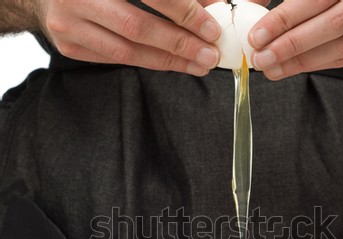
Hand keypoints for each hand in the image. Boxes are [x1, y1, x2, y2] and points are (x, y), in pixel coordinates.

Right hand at [35, 0, 223, 75]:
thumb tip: (207, 4)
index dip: (183, 12)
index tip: (210, 29)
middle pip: (137, 27)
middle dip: (179, 44)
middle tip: (209, 55)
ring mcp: (68, 23)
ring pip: (127, 51)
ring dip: (168, 61)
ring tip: (197, 65)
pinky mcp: (68, 45)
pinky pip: (115, 60)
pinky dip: (147, 62)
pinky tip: (171, 64)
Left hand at [248, 0, 342, 79]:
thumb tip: (250, 6)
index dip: (285, 17)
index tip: (257, 35)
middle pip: (332, 22)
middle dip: (291, 44)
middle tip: (261, 58)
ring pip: (341, 46)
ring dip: (301, 62)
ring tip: (271, 69)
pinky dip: (318, 64)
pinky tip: (293, 68)